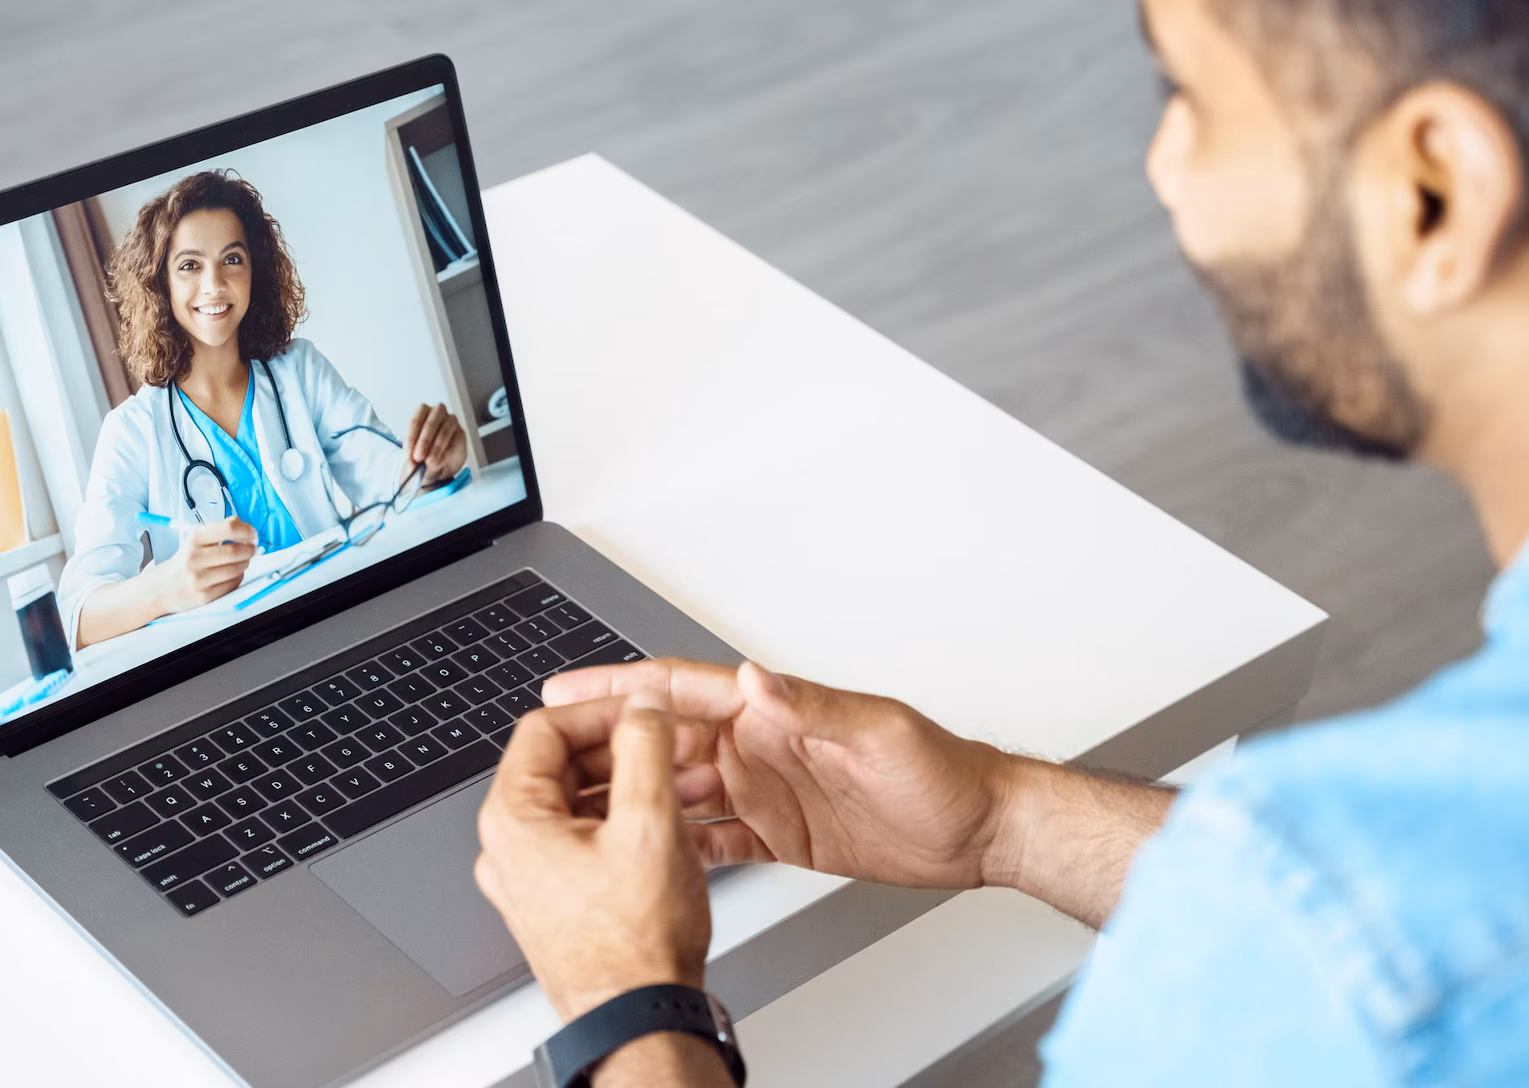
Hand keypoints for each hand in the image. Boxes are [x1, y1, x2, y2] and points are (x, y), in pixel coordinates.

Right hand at [153, 515, 256, 613]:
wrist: (160, 589)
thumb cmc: (183, 563)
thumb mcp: (195, 542)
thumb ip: (218, 532)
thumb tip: (244, 526)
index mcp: (194, 539)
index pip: (228, 528)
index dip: (247, 530)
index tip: (252, 533)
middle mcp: (195, 558)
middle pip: (236, 551)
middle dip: (250, 549)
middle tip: (253, 549)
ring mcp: (199, 578)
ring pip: (237, 569)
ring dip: (245, 564)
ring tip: (242, 561)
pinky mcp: (204, 596)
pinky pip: (232, 584)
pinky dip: (238, 578)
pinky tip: (232, 575)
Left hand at [404, 402, 467, 488]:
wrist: (441, 461)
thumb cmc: (425, 450)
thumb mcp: (415, 453)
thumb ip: (414, 456)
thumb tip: (414, 464)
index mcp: (422, 411)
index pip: (415, 421)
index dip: (411, 439)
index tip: (410, 454)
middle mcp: (438, 413)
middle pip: (430, 424)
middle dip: (424, 442)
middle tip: (418, 458)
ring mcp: (451, 421)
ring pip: (444, 432)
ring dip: (436, 448)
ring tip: (430, 462)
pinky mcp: (461, 433)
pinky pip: (454, 442)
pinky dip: (446, 454)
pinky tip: (440, 462)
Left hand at [475, 694, 711, 1021]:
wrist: (640, 1018)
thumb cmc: (636, 943)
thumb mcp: (649, 823)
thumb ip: (645, 749)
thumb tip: (643, 707)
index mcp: (514, 820)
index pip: (545, 728)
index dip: (602, 710)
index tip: (644, 711)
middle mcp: (510, 848)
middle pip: (563, 765)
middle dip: (627, 750)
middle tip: (675, 745)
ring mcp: (531, 879)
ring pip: (580, 803)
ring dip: (634, 785)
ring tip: (688, 785)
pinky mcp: (557, 902)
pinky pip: (586, 841)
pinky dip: (627, 822)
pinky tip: (674, 824)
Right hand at [543, 659, 1012, 889]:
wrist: (979, 829)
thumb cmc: (942, 774)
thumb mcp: (878, 734)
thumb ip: (813, 706)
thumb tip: (754, 677)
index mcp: (774, 713)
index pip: (682, 691)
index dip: (621, 687)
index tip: (568, 687)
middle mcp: (761, 746)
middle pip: (663, 741)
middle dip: (606, 743)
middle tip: (549, 755)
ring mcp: (765, 790)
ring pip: (676, 789)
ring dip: (628, 793)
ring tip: (574, 804)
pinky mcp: (777, 834)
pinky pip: (710, 837)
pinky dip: (673, 842)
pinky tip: (638, 851)